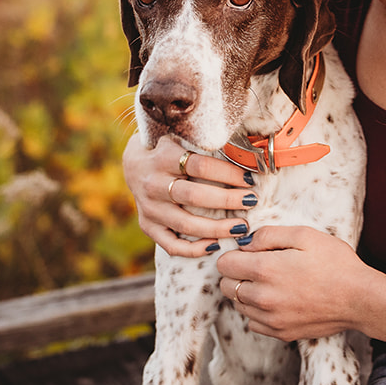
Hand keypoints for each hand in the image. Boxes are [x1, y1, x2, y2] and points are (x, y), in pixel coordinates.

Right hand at [120, 130, 259, 257]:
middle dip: (228, 200)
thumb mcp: (179, 135)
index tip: (250, 178)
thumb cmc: (168, 148)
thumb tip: (244, 147)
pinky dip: (193, 249)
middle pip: (195, 196)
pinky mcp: (147, 225)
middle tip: (251, 200)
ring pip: (185, 224)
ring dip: (217, 228)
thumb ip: (204, 141)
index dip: (228, 173)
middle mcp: (153, 183)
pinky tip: (215, 245)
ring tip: (241, 227)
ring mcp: (149, 207)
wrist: (133, 164)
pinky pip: (171, 245)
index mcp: (163, 157)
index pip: (200, 166)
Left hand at [213, 225, 375, 340]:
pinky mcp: (280, 333)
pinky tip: (278, 300)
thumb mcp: (304, 235)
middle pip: (226, 287)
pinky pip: (253, 323)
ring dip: (247, 293)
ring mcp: (270, 319)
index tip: (248, 252)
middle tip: (259, 266)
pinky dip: (258, 312)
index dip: (234, 255)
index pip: (224, 265)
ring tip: (272, 282)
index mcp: (265, 270)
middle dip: (236, 274)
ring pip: (239, 306)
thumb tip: (245, 243)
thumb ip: (268, 235)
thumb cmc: (335, 263)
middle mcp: (262, 298)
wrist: (358, 299)